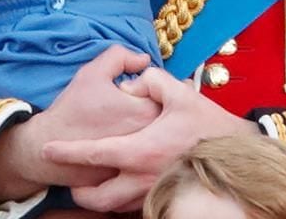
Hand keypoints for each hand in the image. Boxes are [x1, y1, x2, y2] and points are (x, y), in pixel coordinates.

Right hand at [0, 46, 159, 201]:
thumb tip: (143, 59)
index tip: (135, 91)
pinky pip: (146, 159)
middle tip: (135, 106)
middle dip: (156, 108)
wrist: (47, 148)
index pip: (166, 93)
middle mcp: (148, 141)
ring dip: (152, 130)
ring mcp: (141, 163)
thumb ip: (121, 56)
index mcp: (144, 112)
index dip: (151, 88)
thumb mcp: (94, 72)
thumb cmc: (72, 108)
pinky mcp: (131, 180)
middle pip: (167, 117)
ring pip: (158, 140)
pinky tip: (124, 141)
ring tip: (130, 124)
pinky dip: (140, 149)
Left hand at [41, 66, 258, 212]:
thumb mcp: (179, 91)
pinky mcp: (166, 201)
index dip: (67, 152)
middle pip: (97, 198)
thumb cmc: (207, 123)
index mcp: (141, 150)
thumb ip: (149, 79)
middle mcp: (143, 178)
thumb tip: (131, 82)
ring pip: (114, 208)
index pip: (95, 154)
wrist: (238, 152)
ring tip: (92, 185)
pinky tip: (123, 184)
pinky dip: (121, 200)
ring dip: (98, 198)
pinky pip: (134, 207)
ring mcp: (154, 194)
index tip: (47, 149)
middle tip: (71, 180)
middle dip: (79, 191)